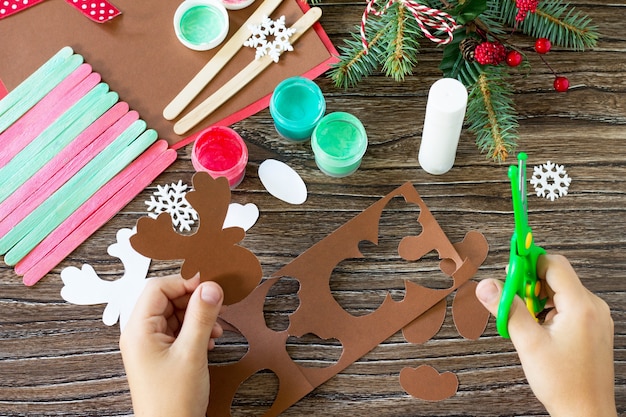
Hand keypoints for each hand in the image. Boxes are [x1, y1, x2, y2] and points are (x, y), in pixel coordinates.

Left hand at [119, 274, 223, 416]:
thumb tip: (211, 286)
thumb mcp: (192, 353)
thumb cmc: (172, 401)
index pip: (158, 288)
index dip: (185, 282)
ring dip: (198, 316)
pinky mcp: (161, 355)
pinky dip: (195, 330)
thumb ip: (201, 316)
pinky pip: (178, 330)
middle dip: (194, 300)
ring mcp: (150, 345)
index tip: (210, 283)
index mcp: (138, 330)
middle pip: (167, 299)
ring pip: (175, 314)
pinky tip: (209, 340)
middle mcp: (140, 334)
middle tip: (217, 305)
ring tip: (215, 329)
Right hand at [476, 254, 615, 416]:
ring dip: (539, 298)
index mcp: (581, 307)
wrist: (586, 413)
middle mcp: (593, 308)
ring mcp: (596, 319)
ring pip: (562, 292)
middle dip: (531, 284)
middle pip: (557, 277)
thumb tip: (487, 285)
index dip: (529, 262)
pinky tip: (539, 329)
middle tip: (512, 299)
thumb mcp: (529, 343)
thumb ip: (507, 309)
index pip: (554, 264)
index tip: (509, 266)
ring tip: (525, 321)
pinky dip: (550, 310)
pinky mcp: (594, 329)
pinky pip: (569, 306)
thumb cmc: (564, 384)